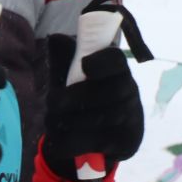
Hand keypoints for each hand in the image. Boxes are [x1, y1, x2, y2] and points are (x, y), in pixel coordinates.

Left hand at [42, 41, 143, 179]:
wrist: (100, 136)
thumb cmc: (83, 96)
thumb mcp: (71, 77)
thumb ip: (64, 59)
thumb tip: (56, 38)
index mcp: (117, 70)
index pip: (116, 60)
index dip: (102, 62)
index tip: (84, 65)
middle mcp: (129, 91)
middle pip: (105, 92)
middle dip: (73, 99)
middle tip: (50, 103)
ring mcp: (130, 117)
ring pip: (98, 119)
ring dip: (68, 121)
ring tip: (52, 121)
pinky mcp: (125, 142)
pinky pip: (94, 142)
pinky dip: (70, 143)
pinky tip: (59, 142)